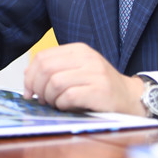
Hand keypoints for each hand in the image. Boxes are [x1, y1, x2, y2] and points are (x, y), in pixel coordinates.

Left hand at [23, 42, 146, 114]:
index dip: (30, 76)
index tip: (29, 91)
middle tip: (41, 100)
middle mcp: (87, 58)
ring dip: (50, 98)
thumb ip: (55, 69)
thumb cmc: (100, 86)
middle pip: (46, 69)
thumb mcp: (78, 71)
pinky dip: (62, 105)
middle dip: (38, 88)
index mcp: (79, 50)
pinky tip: (67, 107)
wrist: (129, 98)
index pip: (43, 57)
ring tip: (55, 103)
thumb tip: (27, 75)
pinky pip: (69, 97)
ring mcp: (94, 73)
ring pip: (55, 83)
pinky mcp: (99, 90)